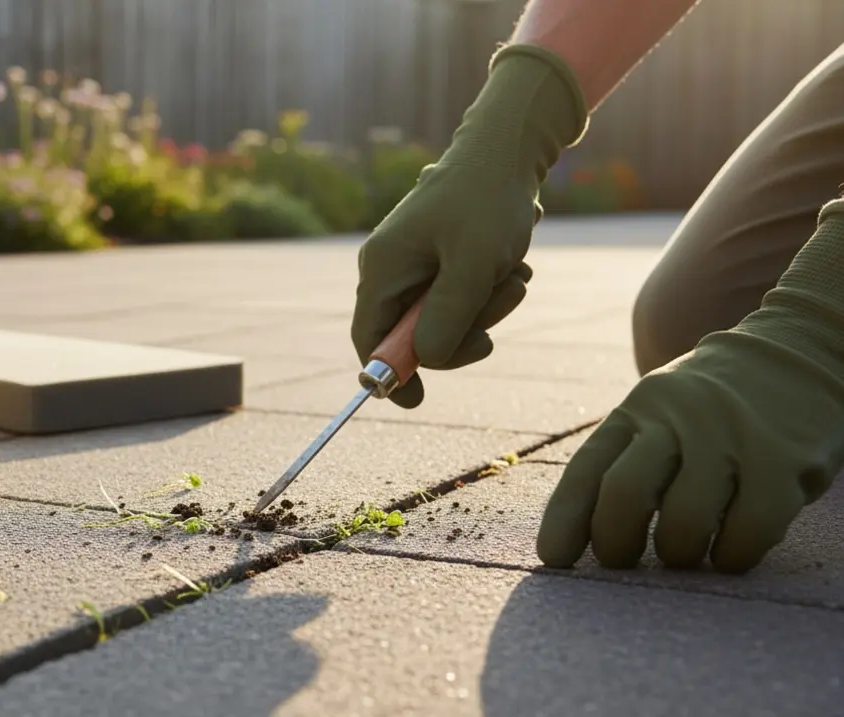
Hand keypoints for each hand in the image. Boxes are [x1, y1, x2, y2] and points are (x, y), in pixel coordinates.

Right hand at [351, 164, 539, 408]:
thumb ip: (447, 318)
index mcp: (382, 269)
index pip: (369, 339)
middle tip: (502, 308)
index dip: (389, 374)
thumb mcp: (474, 265)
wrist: (509, 149)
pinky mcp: (438, 258)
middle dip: (463, 330)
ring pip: (444, 317)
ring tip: (514, 273)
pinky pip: (459, 297)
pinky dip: (487, 290)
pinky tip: (510, 264)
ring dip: (486, 307)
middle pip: (414, 334)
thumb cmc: (489, 200)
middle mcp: (389, 268)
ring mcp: (413, 263)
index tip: (417, 400)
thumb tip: (423, 361)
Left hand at [537, 201, 843, 572]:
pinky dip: (731, 557)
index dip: (564, 521)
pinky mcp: (783, 461)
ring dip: (677, 554)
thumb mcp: (659, 415)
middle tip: (622, 562)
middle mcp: (678, 418)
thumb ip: (624, 461)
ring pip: (684, 522)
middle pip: (624, 494)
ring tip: (684, 553)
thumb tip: (581, 536)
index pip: (586, 470)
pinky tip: (729, 553)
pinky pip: (747, 533)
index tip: (554, 560)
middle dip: (614, 544)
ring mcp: (731, 437)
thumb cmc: (712, 409)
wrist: (801, 351)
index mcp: (637, 410)